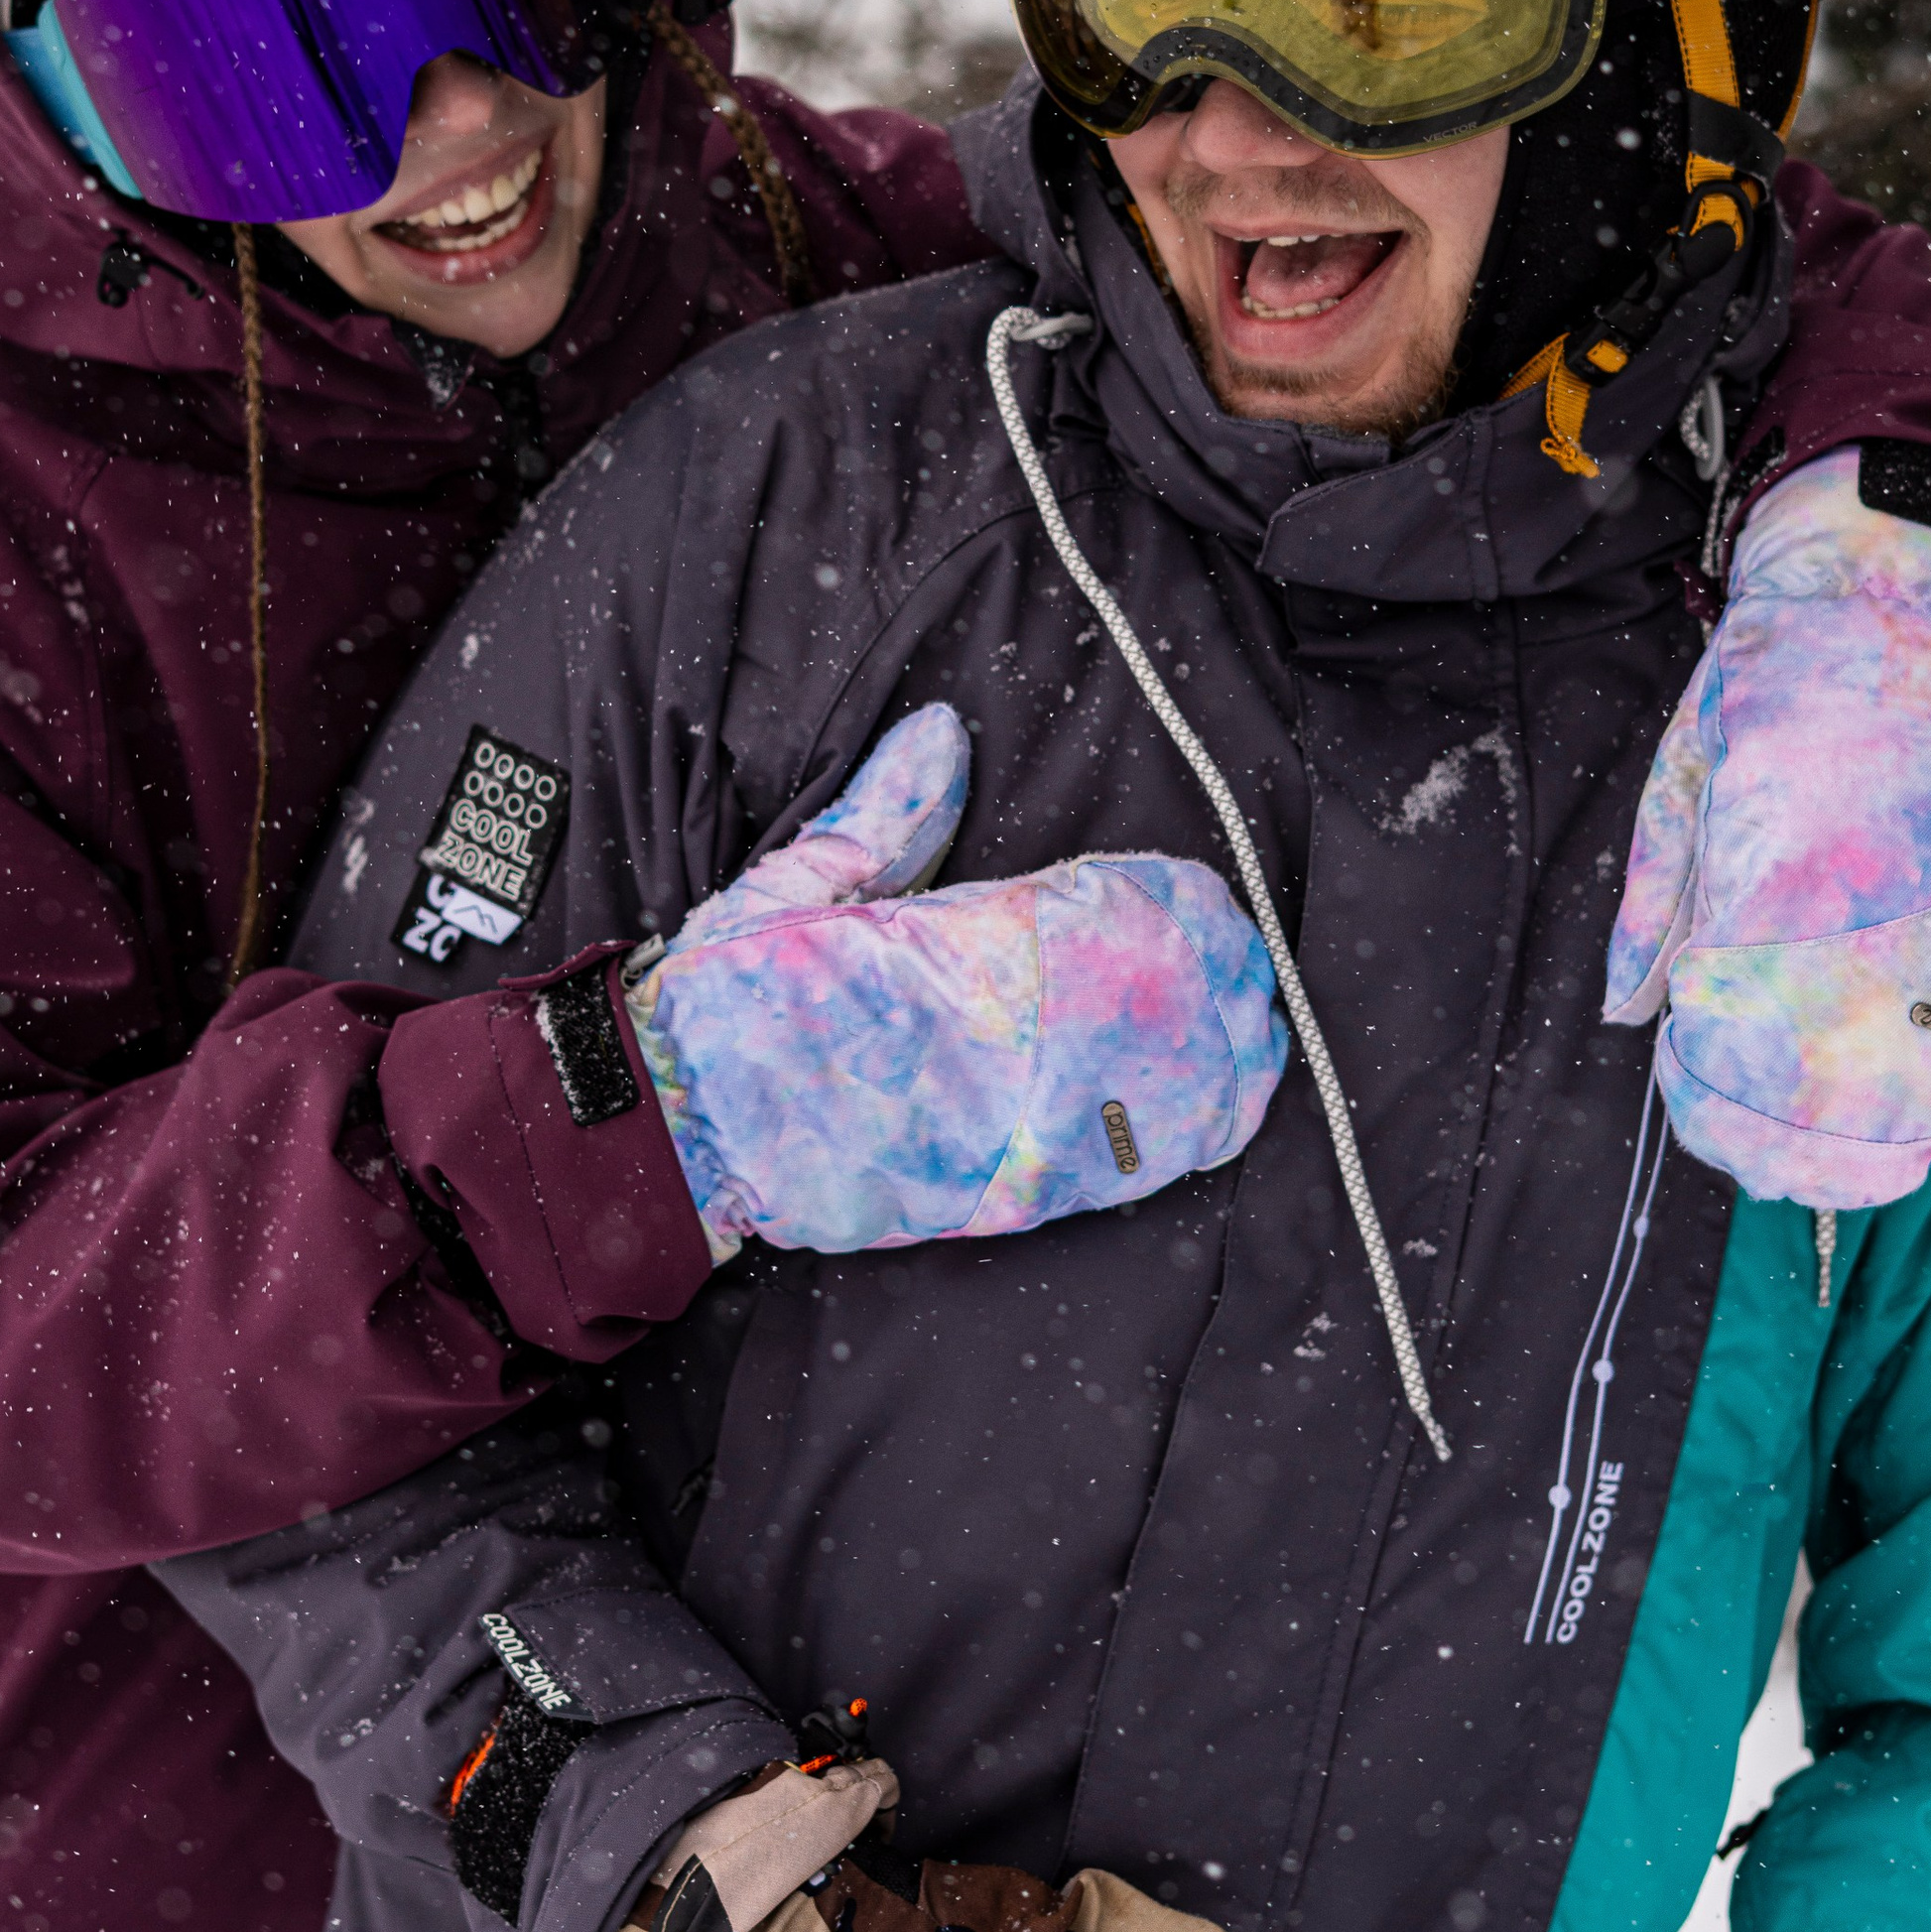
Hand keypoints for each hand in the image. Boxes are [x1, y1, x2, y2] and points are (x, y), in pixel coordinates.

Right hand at [628, 705, 1284, 1259]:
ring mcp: (1000, 1131)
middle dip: (1204, 976)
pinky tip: (1225, 1103)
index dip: (1155, 906)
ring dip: (1212, 1053)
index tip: (1190, 888)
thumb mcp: (795, 884)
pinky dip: (1183, 1132)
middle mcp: (989, 1049)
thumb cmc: (733, 1002)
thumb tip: (942, 734)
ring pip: (1147, 1092)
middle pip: (1140, 1007)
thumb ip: (883, 815)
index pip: (1087, 923)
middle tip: (1240, 949)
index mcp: (944, 959)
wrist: (680, 1137)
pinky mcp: (1000, 1197)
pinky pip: (1118, 1166)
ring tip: (1250, 1013)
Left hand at [1606, 422, 1930, 1209]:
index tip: (1681, 1087)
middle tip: (1731, 1138)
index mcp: (1773, 867)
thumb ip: (1652, 908)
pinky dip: (1928, 1092)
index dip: (1707, 1099)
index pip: (1741, 1045)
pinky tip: (1880, 1101)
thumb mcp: (1680, 776)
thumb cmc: (1772, 677)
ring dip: (1860, 1142)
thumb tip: (1629, 1015)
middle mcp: (1872, 903)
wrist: (1900, 589)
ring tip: (1803, 1144)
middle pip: (1833, 1094)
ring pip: (1922, 1089)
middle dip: (1776, 1146)